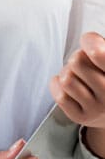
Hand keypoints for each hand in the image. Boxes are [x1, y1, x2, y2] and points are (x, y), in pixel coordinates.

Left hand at [50, 32, 104, 157]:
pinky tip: (69, 87)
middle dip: (76, 58)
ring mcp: (98, 108)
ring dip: (66, 73)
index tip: (91, 48)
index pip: (97, 54)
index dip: (89, 43)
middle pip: (76, 61)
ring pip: (66, 79)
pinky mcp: (83, 117)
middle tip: (84, 64)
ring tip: (77, 76)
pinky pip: (60, 95)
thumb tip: (89, 41)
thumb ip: (98, 44)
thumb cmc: (103, 73)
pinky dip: (58, 86)